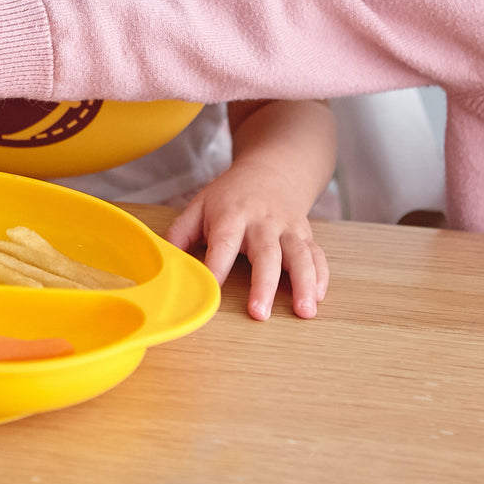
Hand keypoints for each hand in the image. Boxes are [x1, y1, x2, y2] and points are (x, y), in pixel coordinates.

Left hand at [165, 163, 329, 321]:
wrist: (273, 170)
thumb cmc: (231, 195)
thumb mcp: (200, 204)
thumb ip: (180, 233)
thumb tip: (162, 260)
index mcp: (232, 214)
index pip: (224, 243)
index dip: (216, 267)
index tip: (211, 292)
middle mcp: (263, 222)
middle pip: (266, 253)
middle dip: (264, 284)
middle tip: (259, 313)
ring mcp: (288, 228)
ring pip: (299, 255)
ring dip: (304, 283)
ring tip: (304, 311)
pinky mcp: (306, 234)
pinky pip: (317, 255)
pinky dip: (321, 276)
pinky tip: (318, 297)